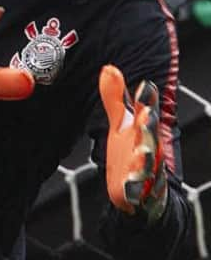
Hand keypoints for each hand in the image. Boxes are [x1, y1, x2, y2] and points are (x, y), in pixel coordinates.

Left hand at [99, 64, 166, 221]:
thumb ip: (114, 98)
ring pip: (149, 164)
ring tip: (141, 149)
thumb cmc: (131, 153)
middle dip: (148, 126)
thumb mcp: (121, 124)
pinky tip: (127, 185)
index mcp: (144, 131)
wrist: (138, 193)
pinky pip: (138, 192)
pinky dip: (135, 189)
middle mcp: (149, 149)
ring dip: (146, 157)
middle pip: (150, 137)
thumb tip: (108, 67)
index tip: (145, 86)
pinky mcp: (138, 193)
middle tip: (145, 116)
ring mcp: (146, 172)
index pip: (146, 113)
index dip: (146, 100)